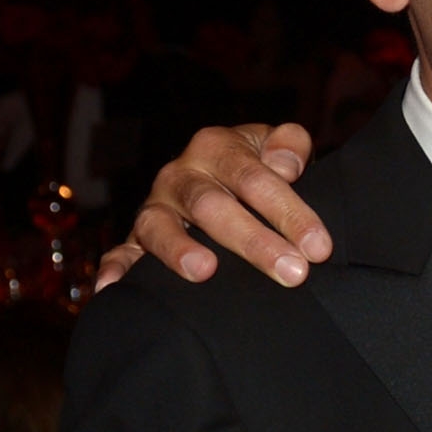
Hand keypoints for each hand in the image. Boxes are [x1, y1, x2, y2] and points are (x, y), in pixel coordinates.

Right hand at [94, 122, 330, 290]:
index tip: (319, 248)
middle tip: (292, 272)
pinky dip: (115, 267)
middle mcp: (180, 175)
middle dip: (253, 241)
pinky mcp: (136, 238)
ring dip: (179, 249)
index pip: (254, 178)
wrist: (221, 177)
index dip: (289, 213)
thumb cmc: (259, 169)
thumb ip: (290, 144)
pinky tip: (112, 286)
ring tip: (204, 271)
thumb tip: (285, 164)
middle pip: (212, 205)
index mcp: (217, 148)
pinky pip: (121, 251)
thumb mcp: (277, 147)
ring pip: (159, 226)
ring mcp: (155, 207)